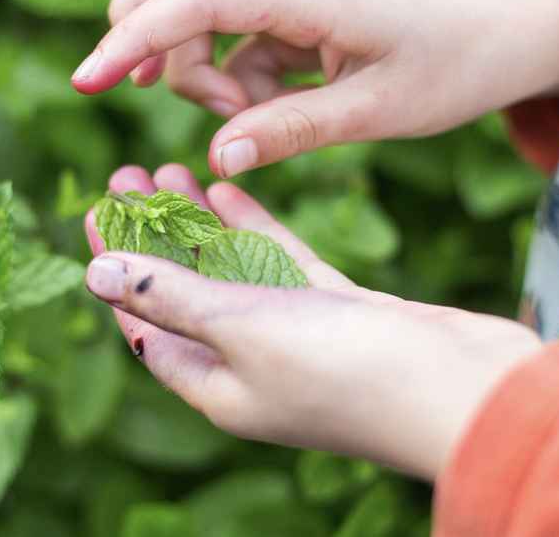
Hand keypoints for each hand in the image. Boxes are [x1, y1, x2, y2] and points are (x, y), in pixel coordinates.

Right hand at [72, 0, 558, 177]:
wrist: (503, 36)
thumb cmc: (454, 67)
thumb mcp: (378, 112)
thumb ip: (294, 130)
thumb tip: (215, 155)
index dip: (135, 33)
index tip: (90, 80)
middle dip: (143, 13)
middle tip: (156, 84)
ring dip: (190, 55)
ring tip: (236, 113)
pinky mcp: (292, 14)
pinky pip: (231, 31)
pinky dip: (225, 71)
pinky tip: (260, 110)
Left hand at [84, 164, 540, 478]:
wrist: (461, 386)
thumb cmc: (347, 371)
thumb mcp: (243, 330)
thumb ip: (173, 298)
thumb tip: (97, 275)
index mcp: (217, 388)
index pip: (144, 323)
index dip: (116, 270)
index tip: (97, 212)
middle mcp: (250, 367)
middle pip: (183, 293)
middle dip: (153, 237)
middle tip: (126, 176)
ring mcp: (296, 338)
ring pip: (230, 273)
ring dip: (197, 226)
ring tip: (165, 170)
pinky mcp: (336, 310)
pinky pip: (279, 264)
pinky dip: (251, 229)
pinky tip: (225, 189)